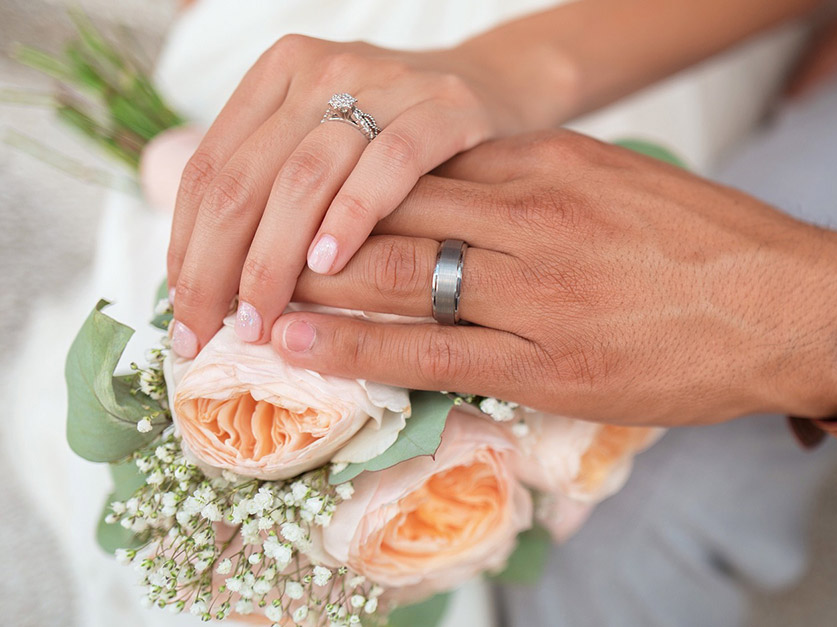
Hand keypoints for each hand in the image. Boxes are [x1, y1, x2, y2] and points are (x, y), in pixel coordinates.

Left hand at [166, 35, 534, 357]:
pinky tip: (329, 265)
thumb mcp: (328, 144)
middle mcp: (321, 72)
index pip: (209, 171)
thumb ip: (275, 189)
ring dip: (272, 259)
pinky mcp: (443, 107)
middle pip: (245, 180)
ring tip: (261, 318)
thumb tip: (209, 284)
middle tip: (212, 333)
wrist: (501, 88)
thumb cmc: (402, 138)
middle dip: (217, 268)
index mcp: (278, 76)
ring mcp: (383, 84)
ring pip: (303, 178)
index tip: (185, 315)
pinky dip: (351, 217)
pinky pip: (388, 165)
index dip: (186, 248)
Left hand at [270, 130, 836, 426]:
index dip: (347, 181)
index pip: (422, 163)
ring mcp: (539, 288)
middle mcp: (533, 214)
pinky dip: (353, 345)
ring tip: (244, 293)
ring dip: (311, 282)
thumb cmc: (718, 247)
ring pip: (396, 273)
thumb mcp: (625, 184)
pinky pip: (430, 350)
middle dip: (309, 226)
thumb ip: (547, 185)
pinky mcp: (549, 359)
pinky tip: (298, 343)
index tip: (299, 195)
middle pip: (390, 207)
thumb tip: (477, 194)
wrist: (794, 306)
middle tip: (243, 240)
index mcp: (552, 163)